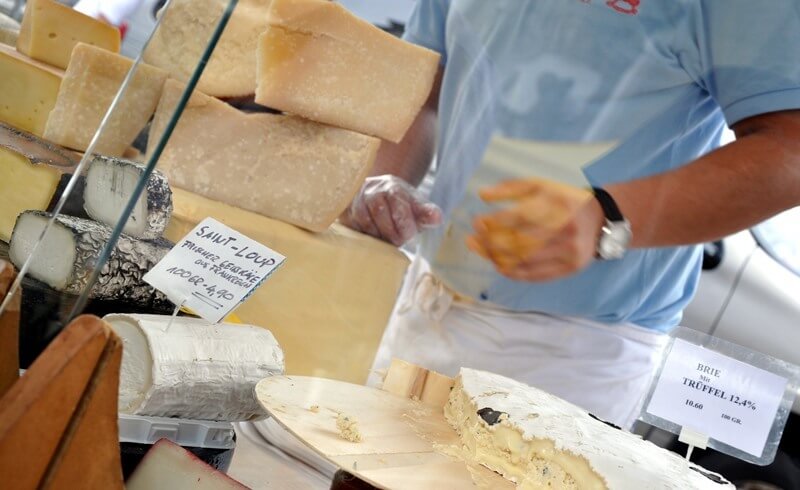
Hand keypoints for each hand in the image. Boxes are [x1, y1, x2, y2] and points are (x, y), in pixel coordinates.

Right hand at [341, 175, 442, 245]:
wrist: (375, 195)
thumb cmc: (400, 206)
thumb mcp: (416, 207)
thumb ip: (427, 213)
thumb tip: (437, 218)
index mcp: (393, 187)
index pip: (398, 202)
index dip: (404, 223)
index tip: (409, 235)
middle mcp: (372, 189)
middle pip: (379, 212)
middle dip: (390, 231)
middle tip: (397, 241)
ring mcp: (356, 199)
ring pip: (363, 219)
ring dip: (376, 234)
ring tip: (384, 240)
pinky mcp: (343, 210)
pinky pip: (349, 224)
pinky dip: (361, 235)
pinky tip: (370, 238)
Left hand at [466, 178, 604, 280]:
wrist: (601, 220)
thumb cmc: (564, 201)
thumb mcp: (542, 186)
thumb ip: (511, 188)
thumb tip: (482, 195)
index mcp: (559, 204)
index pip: (520, 217)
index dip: (495, 222)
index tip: (477, 223)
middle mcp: (567, 229)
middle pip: (520, 242)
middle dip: (490, 242)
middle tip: (472, 240)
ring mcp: (570, 252)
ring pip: (525, 260)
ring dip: (497, 258)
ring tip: (481, 251)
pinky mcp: (570, 268)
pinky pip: (536, 275)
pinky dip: (514, 272)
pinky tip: (498, 265)